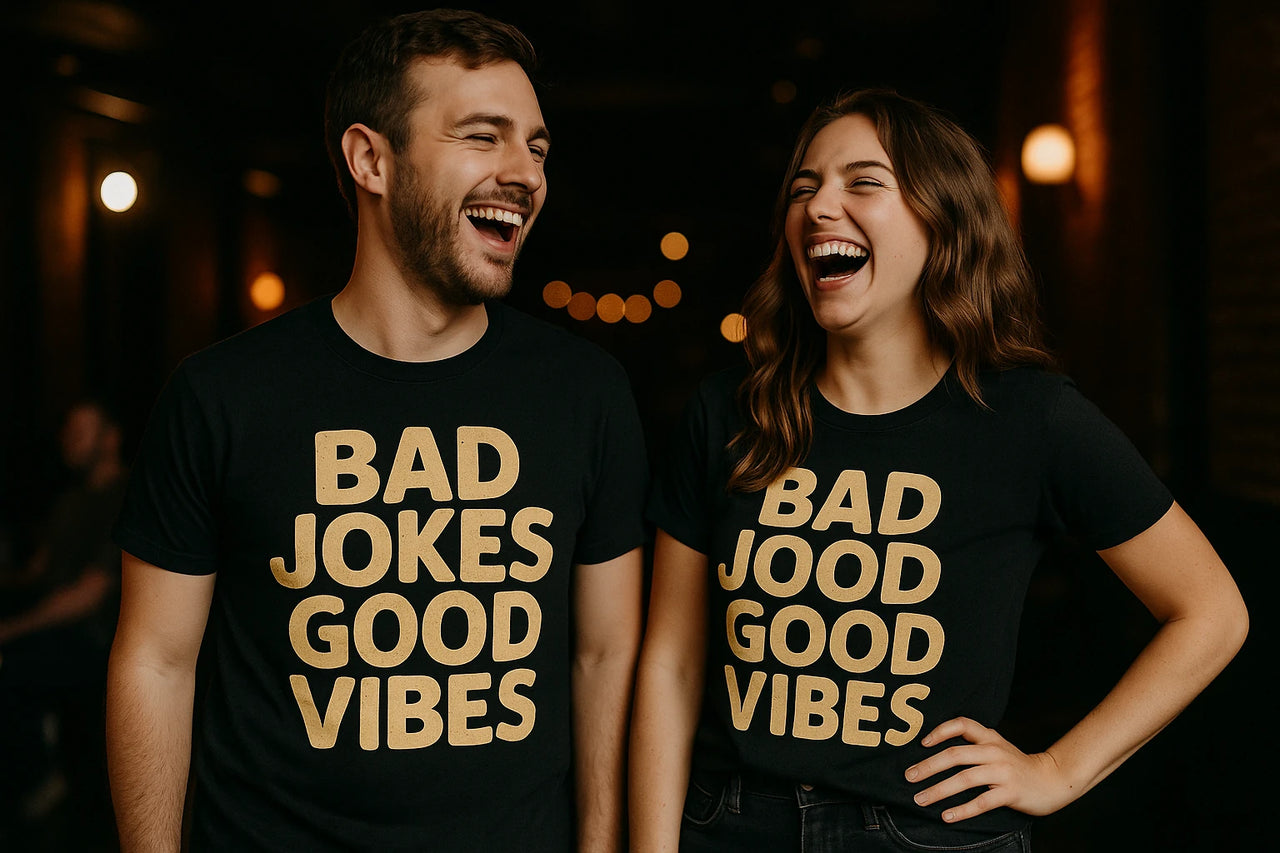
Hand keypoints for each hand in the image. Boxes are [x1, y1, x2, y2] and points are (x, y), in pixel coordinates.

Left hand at [904, 717, 1075, 821]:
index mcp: (989, 737)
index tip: (922, 744)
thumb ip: (973, 745)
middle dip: (928, 766)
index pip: (961, 724)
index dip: (940, 731)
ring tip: (921, 799)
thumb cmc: (1017, 765)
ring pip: (964, 779)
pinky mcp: (1010, 792)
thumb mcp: (996, 747)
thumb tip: (936, 750)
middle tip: (909, 777)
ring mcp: (1003, 772)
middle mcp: (994, 751)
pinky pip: (982, 802)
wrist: (1053, 779)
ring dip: (939, 790)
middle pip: (955, 754)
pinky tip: (947, 816)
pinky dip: (962, 810)